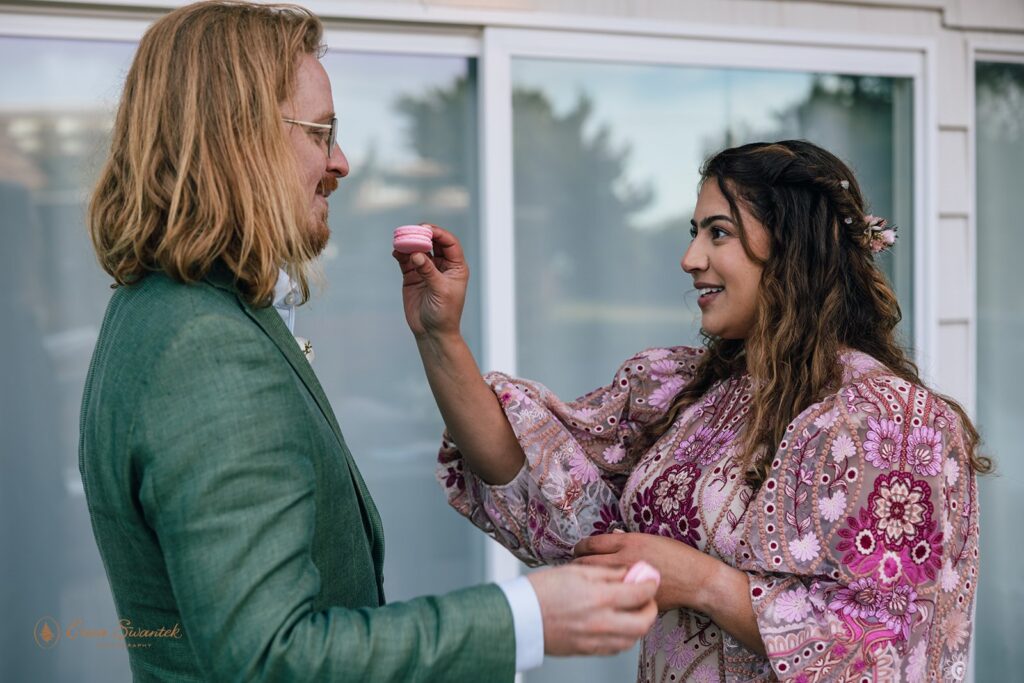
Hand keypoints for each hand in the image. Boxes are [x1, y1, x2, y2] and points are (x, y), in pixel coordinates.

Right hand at [392, 224, 467, 339]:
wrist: (432, 332)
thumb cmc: (444, 313)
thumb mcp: (440, 290)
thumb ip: (428, 270)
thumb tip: (416, 253)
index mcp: (456, 267)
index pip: (449, 243)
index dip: (438, 233)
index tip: (425, 229)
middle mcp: (442, 265)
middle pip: (433, 242)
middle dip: (422, 235)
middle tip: (410, 231)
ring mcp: (427, 269)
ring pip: (418, 249)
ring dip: (409, 244)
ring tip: (400, 241)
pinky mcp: (413, 276)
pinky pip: (406, 260)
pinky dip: (401, 254)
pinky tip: (396, 252)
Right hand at [527, 564, 657, 655]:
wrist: (518, 616)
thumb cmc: (541, 590)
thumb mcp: (575, 571)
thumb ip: (606, 572)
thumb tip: (628, 572)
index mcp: (600, 598)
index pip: (640, 593)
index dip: (651, 583)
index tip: (651, 578)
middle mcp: (602, 622)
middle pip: (644, 622)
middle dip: (651, 608)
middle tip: (647, 597)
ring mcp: (596, 640)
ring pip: (633, 638)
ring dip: (639, 624)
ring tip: (632, 610)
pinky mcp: (588, 650)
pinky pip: (616, 647)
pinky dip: (624, 636)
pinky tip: (617, 624)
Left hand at [573, 532, 720, 612]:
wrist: (696, 580)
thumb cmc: (677, 556)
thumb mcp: (651, 539)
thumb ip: (627, 540)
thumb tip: (609, 538)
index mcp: (630, 541)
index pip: (592, 543)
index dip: (580, 547)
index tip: (576, 550)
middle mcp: (625, 558)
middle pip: (586, 562)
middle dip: (576, 565)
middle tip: (572, 568)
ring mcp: (627, 579)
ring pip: (594, 580)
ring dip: (584, 581)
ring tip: (580, 583)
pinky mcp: (632, 596)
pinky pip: (609, 595)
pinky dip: (600, 595)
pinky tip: (598, 596)